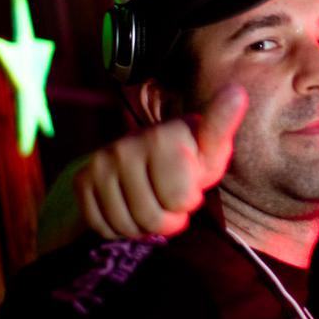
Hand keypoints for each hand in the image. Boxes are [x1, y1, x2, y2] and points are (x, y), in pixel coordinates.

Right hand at [73, 84, 247, 238]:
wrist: (145, 159)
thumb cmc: (189, 156)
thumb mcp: (211, 146)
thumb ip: (222, 123)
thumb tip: (237, 91)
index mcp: (162, 135)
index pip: (180, 199)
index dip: (189, 200)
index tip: (190, 181)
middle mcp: (125, 145)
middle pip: (153, 218)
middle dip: (169, 218)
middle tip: (170, 197)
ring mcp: (100, 163)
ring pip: (128, 226)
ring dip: (145, 226)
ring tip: (153, 203)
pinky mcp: (81, 181)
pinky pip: (104, 227)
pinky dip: (121, 228)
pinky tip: (131, 208)